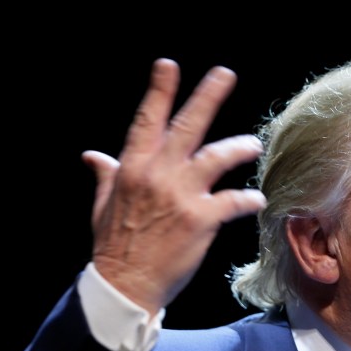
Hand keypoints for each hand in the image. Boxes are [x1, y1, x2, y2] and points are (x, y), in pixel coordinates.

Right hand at [82, 58, 265, 315]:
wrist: (125, 285)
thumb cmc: (114, 247)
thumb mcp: (103, 206)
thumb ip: (107, 175)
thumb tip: (93, 155)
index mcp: (132, 168)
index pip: (147, 121)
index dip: (159, 92)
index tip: (168, 65)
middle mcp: (158, 175)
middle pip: (187, 127)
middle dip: (207, 97)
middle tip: (224, 74)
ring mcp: (181, 196)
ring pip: (216, 157)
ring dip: (238, 147)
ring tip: (253, 144)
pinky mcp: (201, 219)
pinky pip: (233, 200)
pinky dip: (248, 198)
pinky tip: (257, 199)